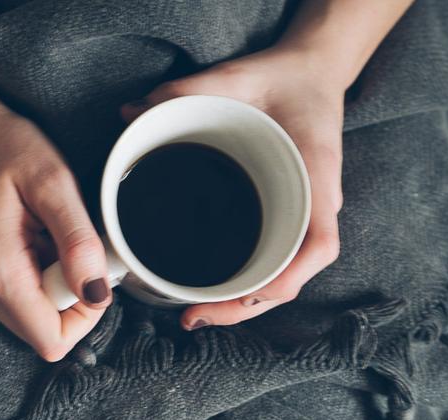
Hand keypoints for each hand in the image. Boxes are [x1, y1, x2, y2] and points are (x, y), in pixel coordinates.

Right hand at [0, 59, 113, 361]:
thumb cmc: (4, 147)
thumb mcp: (53, 183)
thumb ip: (78, 241)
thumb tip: (97, 294)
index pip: (52, 340)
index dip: (85, 316)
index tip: (90, 270)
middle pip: (44, 334)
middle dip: (72, 300)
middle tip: (72, 247)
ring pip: (35, 320)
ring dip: (57, 287)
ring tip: (52, 238)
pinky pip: (22, 301)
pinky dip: (41, 278)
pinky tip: (37, 240)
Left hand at [120, 46, 344, 330]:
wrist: (311, 73)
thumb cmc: (282, 80)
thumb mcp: (236, 77)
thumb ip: (186, 91)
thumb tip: (129, 112)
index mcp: (317, 178)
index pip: (318, 246)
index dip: (282, 278)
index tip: (241, 295)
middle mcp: (315, 207)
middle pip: (290, 279)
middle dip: (242, 308)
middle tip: (193, 317)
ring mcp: (303, 217)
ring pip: (279, 280)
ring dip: (240, 305)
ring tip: (195, 315)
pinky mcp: (287, 219)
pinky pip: (272, 264)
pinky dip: (244, 286)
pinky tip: (212, 294)